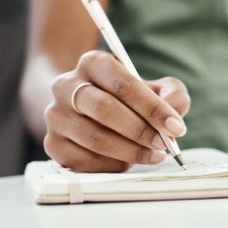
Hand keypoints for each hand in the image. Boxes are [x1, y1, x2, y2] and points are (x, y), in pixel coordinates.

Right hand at [44, 50, 190, 171]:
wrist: (86, 108)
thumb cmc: (128, 97)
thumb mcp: (154, 87)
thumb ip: (172, 95)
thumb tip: (174, 115)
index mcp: (93, 62)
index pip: (123, 84)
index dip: (152, 108)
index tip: (175, 127)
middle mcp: (66, 85)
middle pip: (105, 110)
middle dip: (140, 130)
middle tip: (163, 143)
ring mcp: (56, 115)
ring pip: (95, 138)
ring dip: (129, 151)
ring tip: (152, 154)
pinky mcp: (52, 143)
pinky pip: (84, 160)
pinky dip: (112, 165)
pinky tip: (128, 161)